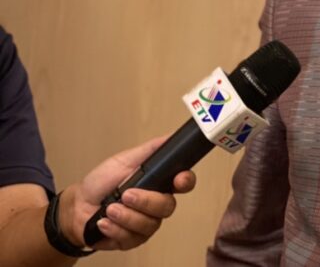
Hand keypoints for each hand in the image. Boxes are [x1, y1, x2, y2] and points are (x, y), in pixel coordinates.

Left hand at [59, 136, 195, 250]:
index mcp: (159, 183)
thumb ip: (150, 150)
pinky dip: (115, 229)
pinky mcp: (132, 240)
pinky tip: (104, 222)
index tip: (179, 179)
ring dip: (126, 216)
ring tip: (109, 209)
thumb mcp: (125, 160)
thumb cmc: (102, 181)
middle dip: (146, 201)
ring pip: (150, 224)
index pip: (184, 183)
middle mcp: (156, 204)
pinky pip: (132, 238)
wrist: (77, 206)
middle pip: (168, 206)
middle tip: (126, 195)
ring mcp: (146, 223)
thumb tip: (171, 137)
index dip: (186, 181)